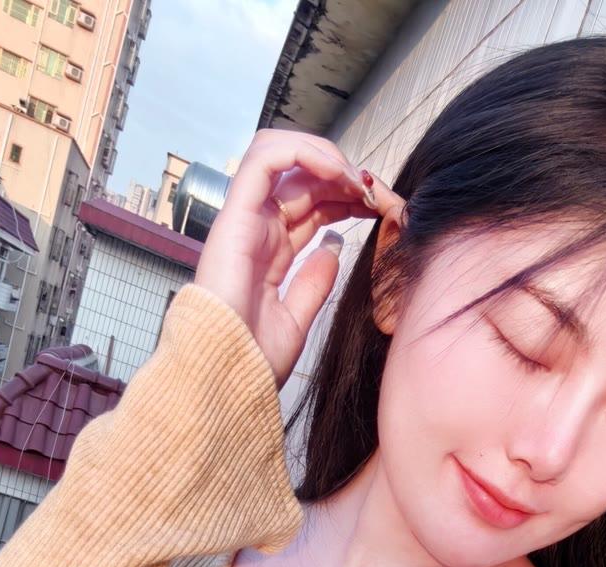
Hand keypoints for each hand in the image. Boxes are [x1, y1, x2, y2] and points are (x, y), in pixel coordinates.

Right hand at [194, 129, 405, 389]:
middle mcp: (258, 229)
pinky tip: (335, 172)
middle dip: (345, 177)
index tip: (380, 209)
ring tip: (355, 180)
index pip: (312, 206)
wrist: (225, 373)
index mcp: (271, 252)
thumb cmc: (252, 357)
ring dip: (325, 158)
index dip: (347, 198)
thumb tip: (334, 246)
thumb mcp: (296, 319)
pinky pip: (266, 159)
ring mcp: (245, 218)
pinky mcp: (235, 213)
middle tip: (378, 193)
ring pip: (282, 157)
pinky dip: (302, 152)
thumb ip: (314, 282)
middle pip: (304, 180)